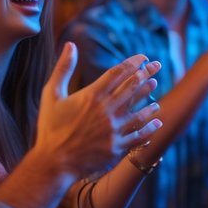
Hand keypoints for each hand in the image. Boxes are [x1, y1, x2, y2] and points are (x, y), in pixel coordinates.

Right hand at [34, 44, 162, 178]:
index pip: (118, 73)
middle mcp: (105, 111)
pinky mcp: (117, 147)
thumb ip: (63, 68)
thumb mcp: (51, 95)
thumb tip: (70, 44)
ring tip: (156, 89)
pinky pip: (139, 136)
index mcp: (91, 96)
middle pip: (132, 87)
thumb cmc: (49, 128)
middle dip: (147, 74)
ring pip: (139, 111)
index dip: (133, 63)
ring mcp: (113, 130)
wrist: (53, 162)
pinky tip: (157, 121)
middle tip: (157, 66)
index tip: (143, 57)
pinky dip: (150, 128)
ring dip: (149, 98)